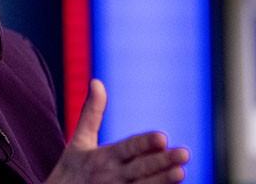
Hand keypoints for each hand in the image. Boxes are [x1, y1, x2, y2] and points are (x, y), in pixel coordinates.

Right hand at [45, 79, 189, 182]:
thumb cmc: (71, 169)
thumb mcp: (79, 140)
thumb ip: (92, 112)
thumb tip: (97, 81)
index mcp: (101, 157)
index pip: (126, 148)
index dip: (144, 143)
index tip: (163, 137)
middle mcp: (110, 176)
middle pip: (140, 169)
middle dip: (161, 162)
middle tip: (184, 154)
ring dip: (162, 181)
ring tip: (181, 172)